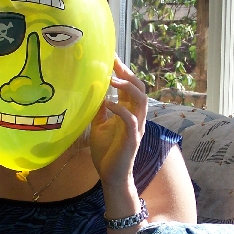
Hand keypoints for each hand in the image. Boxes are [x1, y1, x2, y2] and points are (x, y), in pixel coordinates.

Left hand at [89, 57, 147, 188]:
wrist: (111, 176)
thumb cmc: (106, 152)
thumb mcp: (98, 126)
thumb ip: (99, 110)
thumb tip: (92, 91)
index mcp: (128, 112)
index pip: (129, 87)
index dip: (123, 71)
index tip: (111, 57)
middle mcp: (136, 117)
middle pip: (139, 88)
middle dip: (127, 73)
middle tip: (113, 61)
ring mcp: (136, 127)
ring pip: (141, 100)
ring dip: (128, 87)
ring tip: (112, 79)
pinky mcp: (132, 139)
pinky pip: (131, 120)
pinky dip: (120, 109)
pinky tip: (109, 103)